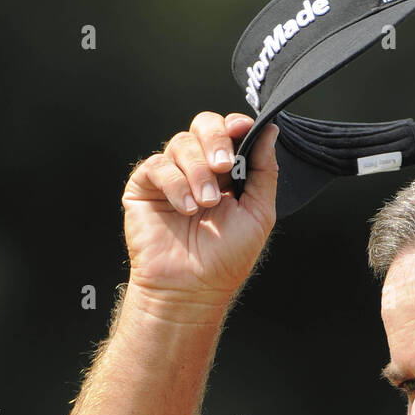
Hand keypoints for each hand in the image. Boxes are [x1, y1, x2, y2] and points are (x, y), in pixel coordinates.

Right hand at [121, 111, 278, 304]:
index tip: (243, 128)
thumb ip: (264, 171)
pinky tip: (186, 209)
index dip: (234, 125)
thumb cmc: (225, 260)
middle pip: (203, 125)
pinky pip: (158, 165)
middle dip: (216, 140)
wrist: (193, 289)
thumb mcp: (259, 214)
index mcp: (226, 173)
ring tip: (206, 204)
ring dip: (198, 172)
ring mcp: (171, 176)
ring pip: (181, 144)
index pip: (228, 132)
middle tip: (224, 167)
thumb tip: (270, 131)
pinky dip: (175, 184)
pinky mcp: (145, 186)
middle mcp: (198, 169)